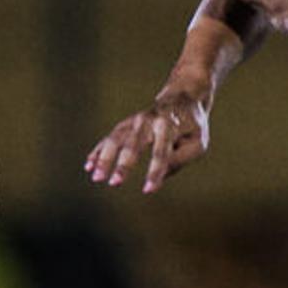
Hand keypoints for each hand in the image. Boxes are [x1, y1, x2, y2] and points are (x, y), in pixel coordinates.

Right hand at [85, 88, 211, 193]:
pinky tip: (89, 166)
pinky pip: (110, 138)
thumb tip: (158, 179)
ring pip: (116, 139)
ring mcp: (135, 120)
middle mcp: (149, 120)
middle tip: (114, 183)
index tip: (148, 190)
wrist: (182, 97)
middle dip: (123, 164)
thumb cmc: (192, 126)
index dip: (154, 171)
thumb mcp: (197, 143)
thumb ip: (179, 160)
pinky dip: (99, 151)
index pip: (161, 152)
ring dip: (105, 158)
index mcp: (169, 125)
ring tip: (96, 177)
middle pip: (133, 143)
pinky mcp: (126, 124)